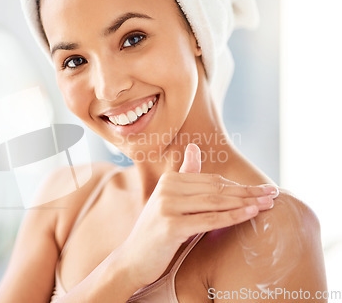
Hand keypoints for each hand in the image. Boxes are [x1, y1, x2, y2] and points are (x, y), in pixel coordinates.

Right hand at [118, 143, 277, 288]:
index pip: (212, 181)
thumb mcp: (170, 201)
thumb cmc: (157, 232)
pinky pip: (208, 220)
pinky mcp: (170, 225)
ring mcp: (167, 206)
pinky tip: (250, 213)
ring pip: (215, 202)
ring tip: (267, 204)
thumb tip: (194, 147)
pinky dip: (232, 216)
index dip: (239, 185)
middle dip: (248, 192)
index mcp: (169, 180)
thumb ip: (185, 176)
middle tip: (273, 194)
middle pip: (216, 189)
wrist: (133, 259)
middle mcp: (167, 189)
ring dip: (246, 202)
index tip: (263, 188)